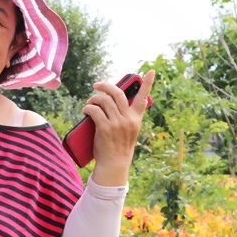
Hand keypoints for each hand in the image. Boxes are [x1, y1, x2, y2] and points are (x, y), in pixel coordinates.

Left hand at [82, 70, 154, 186]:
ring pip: (104, 100)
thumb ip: (125, 116)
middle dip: (105, 86)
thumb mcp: (129, 130)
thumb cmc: (119, 146)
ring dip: (94, 99)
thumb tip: (111, 100)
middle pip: (118, 93)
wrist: (114, 164)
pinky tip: (85, 111)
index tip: (151, 71)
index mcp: (136, 118)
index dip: (148, 83)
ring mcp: (117, 124)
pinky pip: (94, 110)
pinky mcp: (105, 129)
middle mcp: (128, 119)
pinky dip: (87, 108)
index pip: (144, 98)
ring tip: (89, 103)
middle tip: (97, 85)